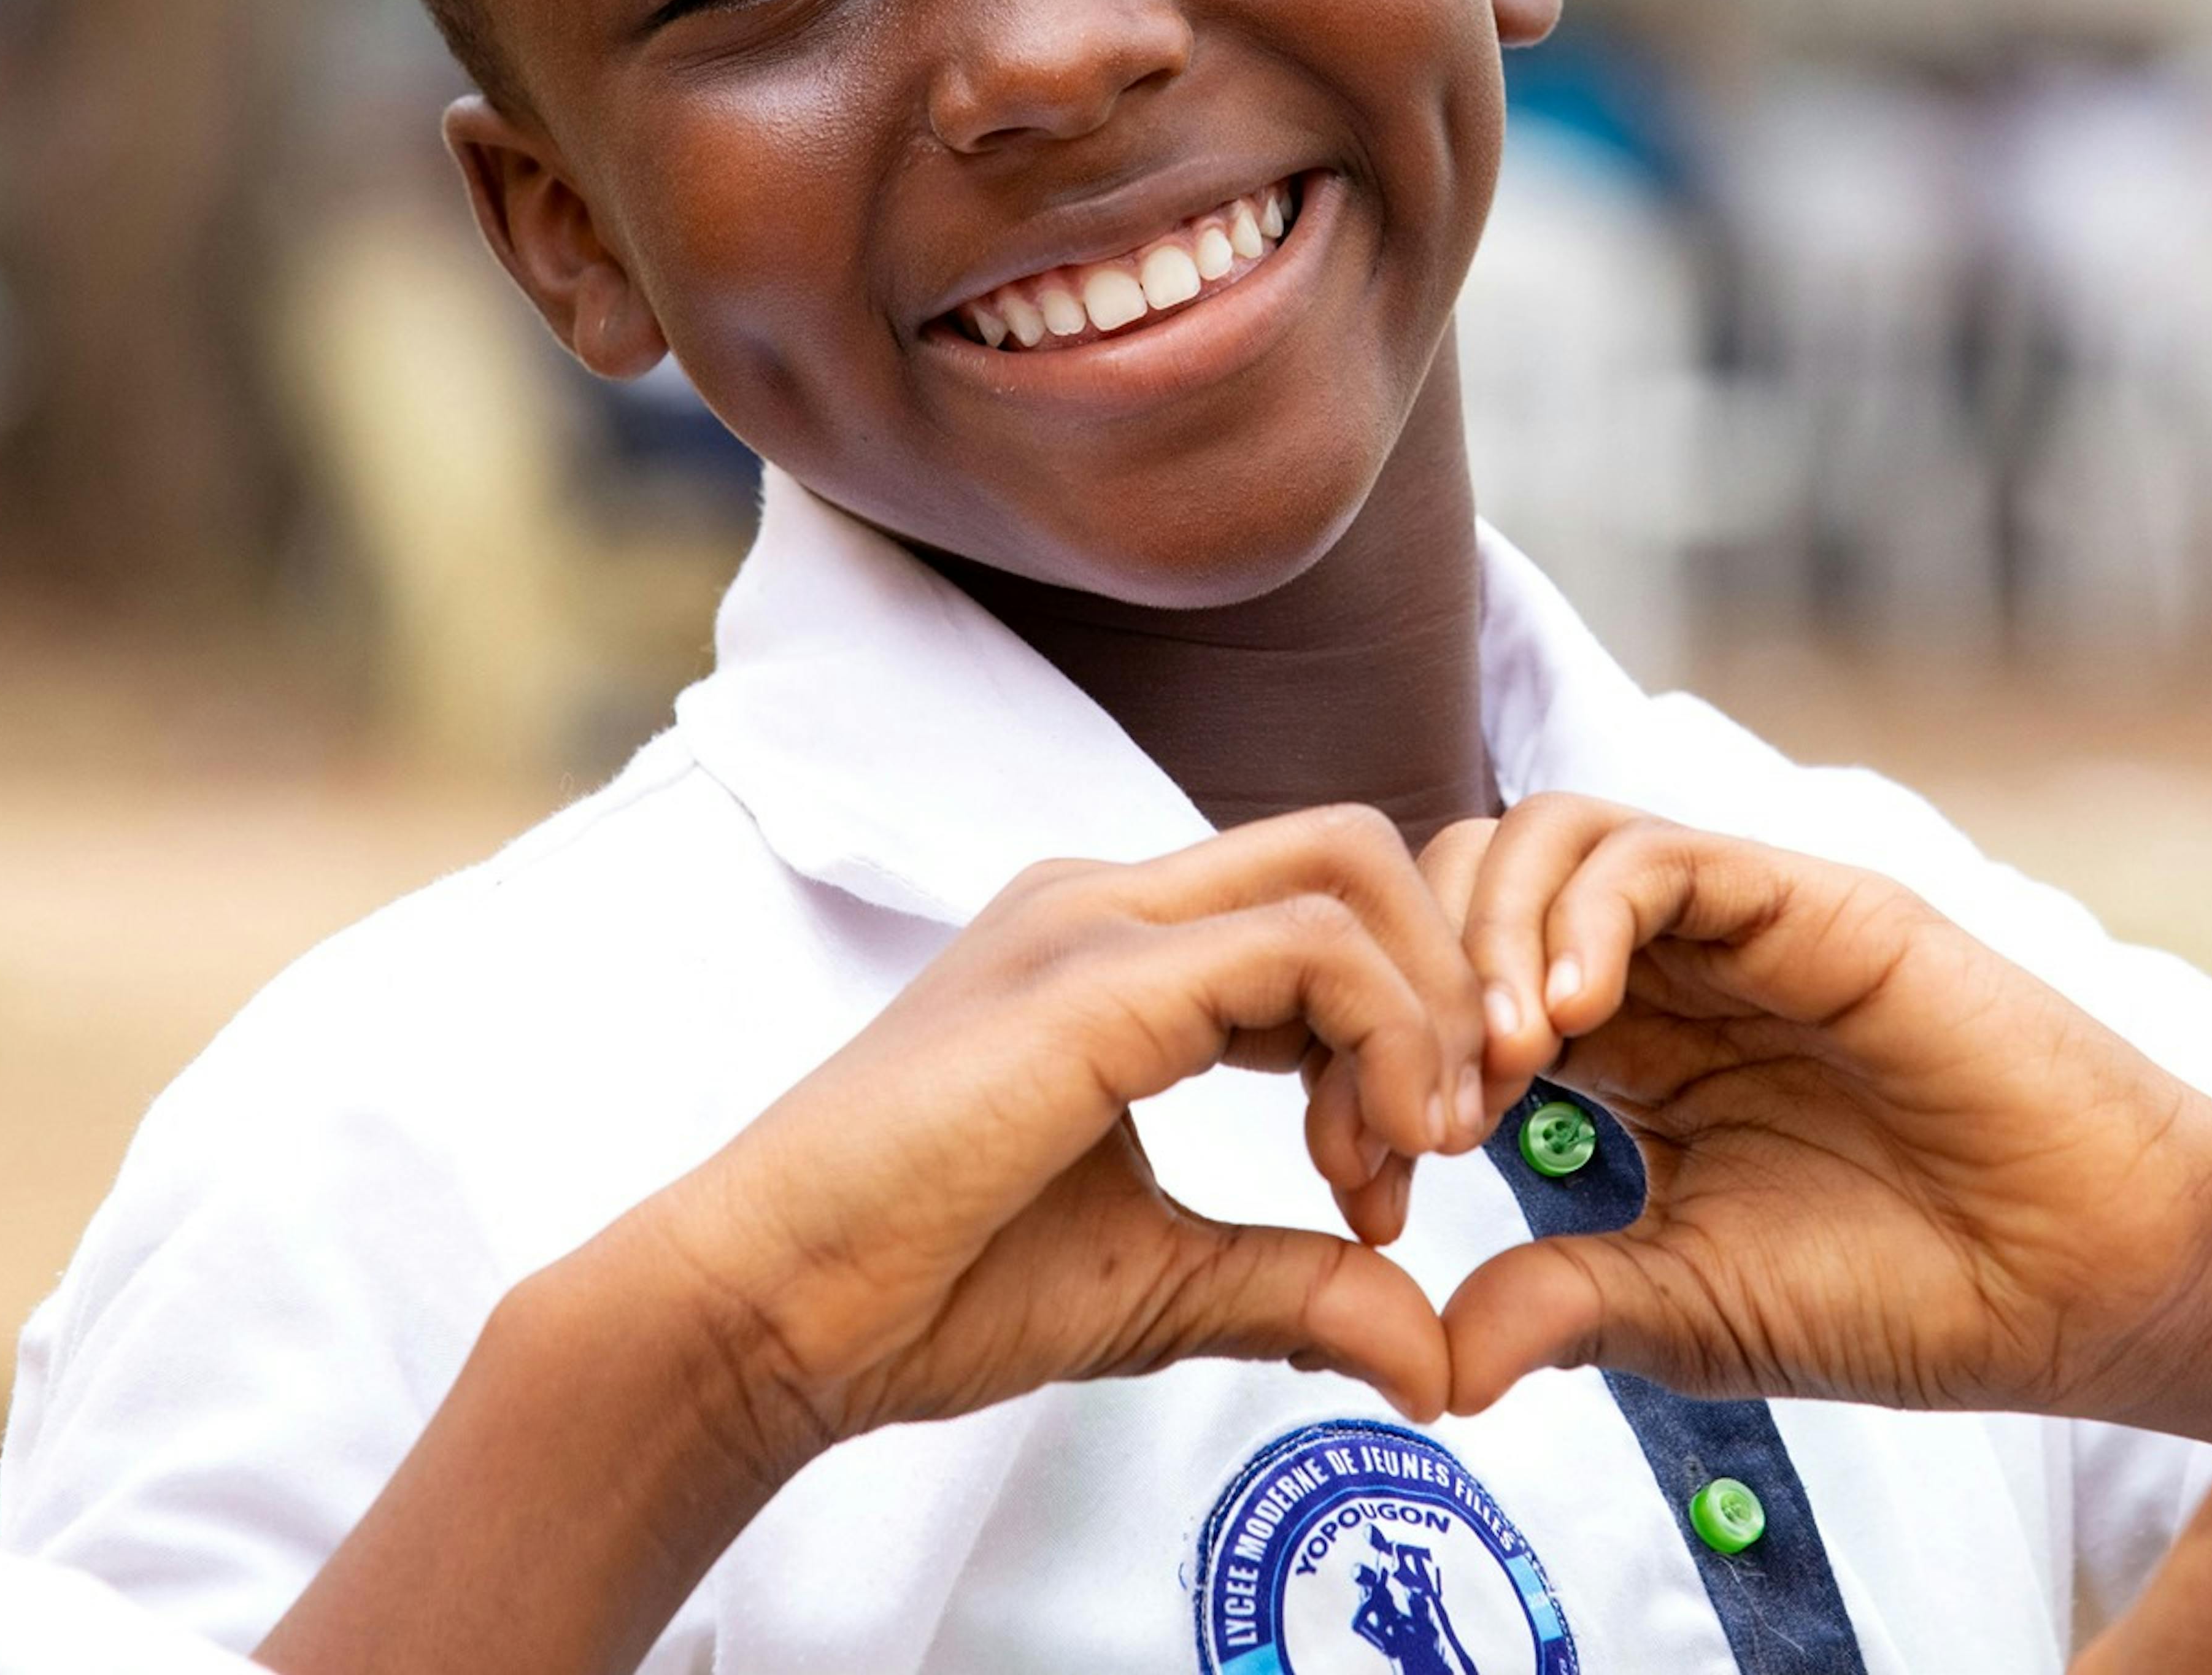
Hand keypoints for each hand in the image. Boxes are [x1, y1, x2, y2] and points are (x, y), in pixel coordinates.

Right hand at [642, 803, 1492, 1462]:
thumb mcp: (1163, 1282)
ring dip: (1423, 1019)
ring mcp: (1093, 924)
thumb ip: (1301, 1289)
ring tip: (1394, 1173)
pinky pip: (1306, 947)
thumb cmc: (925, 1291)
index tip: (1397, 1182)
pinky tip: (1360, 1170)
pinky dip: (1382, 1043)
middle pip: (1355, 853)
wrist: (766, 1314)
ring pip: (1347, 872)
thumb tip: (1433, 1359)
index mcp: (1113, 948)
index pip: (1322, 906)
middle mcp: (1105, 900)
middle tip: (1443, 1148)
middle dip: (1445, 988)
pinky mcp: (1093, 982)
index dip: (1406, 1022)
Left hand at [1402, 796, 2211, 1420]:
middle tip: (1421, 1116)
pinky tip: (1567, 1023)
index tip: (1369, 1176)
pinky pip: (1652, 855)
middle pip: (1471, 888)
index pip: (1450, 993)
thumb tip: (1426, 1363)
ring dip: (1483, 938)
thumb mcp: (1689, 1309)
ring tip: (1496, 1066)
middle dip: (1410, 986)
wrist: (2086, 1278)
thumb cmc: (1910, 1291)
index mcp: (1628, 1056)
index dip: (1383, 1065)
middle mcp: (1667, 970)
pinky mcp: (1805, 897)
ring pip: (1545, 840)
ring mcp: (1736, 922)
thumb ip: (1559, 1303)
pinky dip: (1577, 917)